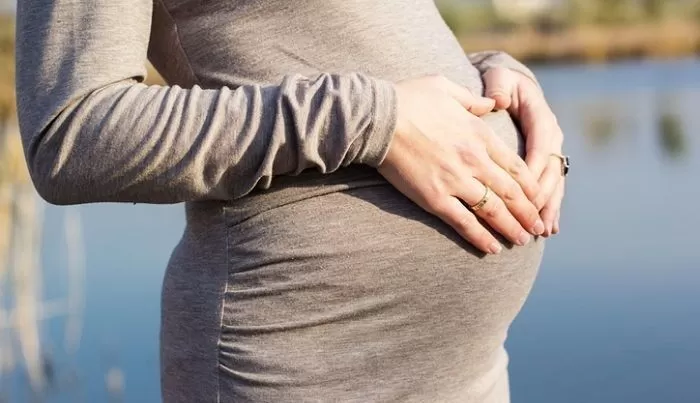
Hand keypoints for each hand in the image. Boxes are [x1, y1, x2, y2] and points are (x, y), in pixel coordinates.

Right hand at [378, 75, 545, 254]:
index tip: (538, 199)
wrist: (378, 118)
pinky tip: (492, 248)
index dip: (531, 187)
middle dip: (528, 212)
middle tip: (537, 227)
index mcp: (480, 134)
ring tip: (522, 241)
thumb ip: (473, 99)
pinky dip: (480, 237)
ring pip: (493, 210)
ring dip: (511, 228)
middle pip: (511, 192)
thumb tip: (491, 103)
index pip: (516, 166)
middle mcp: (474, 160)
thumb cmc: (408, 99)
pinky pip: (464, 222)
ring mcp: (455, 181)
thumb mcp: (446, 87)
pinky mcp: (435, 198)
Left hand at [483, 67, 564, 235]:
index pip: (541, 145)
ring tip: (543, 230)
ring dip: (549, 207)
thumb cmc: (500, 83)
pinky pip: (551, 187)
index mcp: (540, 116)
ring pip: (554, 183)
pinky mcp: (547, 162)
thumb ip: (498, 87)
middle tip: (534, 219)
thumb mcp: (498, 78)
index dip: (535, 167)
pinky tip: (550, 228)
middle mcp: (551, 136)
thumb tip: (499, 100)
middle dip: (543, 196)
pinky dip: (550, 207)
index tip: (524, 190)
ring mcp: (551, 151)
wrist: (509, 85)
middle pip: (550, 170)